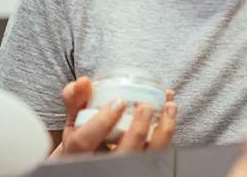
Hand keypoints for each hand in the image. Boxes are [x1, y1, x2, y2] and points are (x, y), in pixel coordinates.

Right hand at [51, 77, 176, 156]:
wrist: (91, 157)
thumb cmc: (85, 135)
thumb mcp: (76, 118)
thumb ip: (77, 98)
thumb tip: (83, 82)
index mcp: (78, 151)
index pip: (85, 143)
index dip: (102, 122)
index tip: (118, 102)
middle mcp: (102, 162)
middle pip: (121, 154)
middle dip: (137, 131)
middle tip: (146, 106)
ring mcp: (125, 166)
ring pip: (147, 157)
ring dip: (162, 132)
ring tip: (169, 106)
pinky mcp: (142, 164)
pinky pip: (159, 153)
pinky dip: (168, 132)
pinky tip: (170, 111)